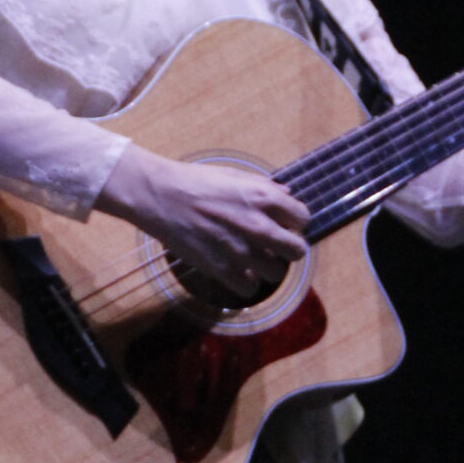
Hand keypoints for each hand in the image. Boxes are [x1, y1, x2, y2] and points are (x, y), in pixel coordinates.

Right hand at [96, 145, 308, 296]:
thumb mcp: (234, 175)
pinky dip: (245, 282)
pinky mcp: (221, 268)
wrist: (160, 196)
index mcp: (264, 197)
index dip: (294, 222)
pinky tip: (236, 272)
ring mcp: (240, 249)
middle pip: (297, 250)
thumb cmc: (195, 181)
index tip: (283, 224)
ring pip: (276, 273)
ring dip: (266, 267)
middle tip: (274, 247)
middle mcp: (258, 225)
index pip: (303, 218)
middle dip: (289, 249)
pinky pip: (249, 288)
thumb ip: (263, 186)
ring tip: (251, 259)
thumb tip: (286, 193)